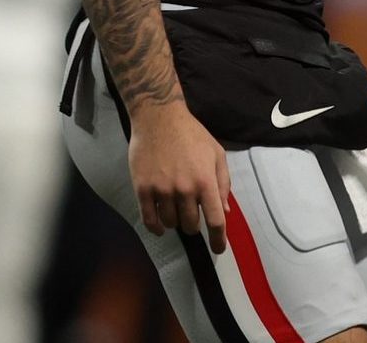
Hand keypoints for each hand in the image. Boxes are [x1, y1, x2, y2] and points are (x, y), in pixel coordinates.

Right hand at [126, 101, 230, 252]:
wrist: (158, 117)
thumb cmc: (191, 134)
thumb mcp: (216, 153)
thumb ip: (223, 183)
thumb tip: (223, 211)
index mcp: (206, 181)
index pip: (215, 221)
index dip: (219, 240)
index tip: (218, 249)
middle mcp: (184, 189)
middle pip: (191, 225)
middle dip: (193, 224)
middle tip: (190, 213)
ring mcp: (162, 190)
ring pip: (170, 223)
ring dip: (174, 221)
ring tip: (174, 209)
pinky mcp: (142, 188)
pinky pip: (149, 219)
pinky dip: (155, 227)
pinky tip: (159, 226)